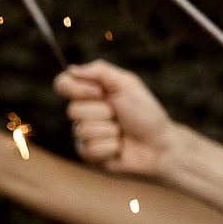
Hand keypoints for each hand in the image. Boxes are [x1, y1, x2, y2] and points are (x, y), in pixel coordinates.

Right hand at [56, 61, 172, 175]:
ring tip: (122, 133)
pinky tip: (120, 147)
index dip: (76, 89)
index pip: (63, 84)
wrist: (160, 144)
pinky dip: (110, 147)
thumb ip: (100, 71)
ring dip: (110, 131)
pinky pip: (89, 149)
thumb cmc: (146, 113)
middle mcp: (83, 112)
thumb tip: (71, 69)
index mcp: (91, 93)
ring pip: (83, 131)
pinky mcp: (88, 154)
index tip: (99, 92)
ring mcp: (84, 134)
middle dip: (103, 113)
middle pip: (72, 110)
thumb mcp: (127, 84)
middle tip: (120, 116)